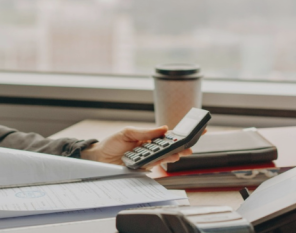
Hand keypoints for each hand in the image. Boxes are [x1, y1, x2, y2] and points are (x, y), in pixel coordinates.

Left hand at [80, 126, 194, 167]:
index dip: (182, 133)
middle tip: (190, 145)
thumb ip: (145, 132)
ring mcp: (148, 159)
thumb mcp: (128, 132)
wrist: (99, 157)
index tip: (196, 130)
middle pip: (170, 148)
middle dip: (182, 146)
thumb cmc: (112, 143)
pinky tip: (167, 158)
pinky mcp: (143, 168)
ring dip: (174, 155)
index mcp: (148, 138)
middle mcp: (150, 149)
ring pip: (165, 157)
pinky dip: (162, 161)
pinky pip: (155, 165)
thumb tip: (163, 128)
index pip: (168, 135)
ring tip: (181, 152)